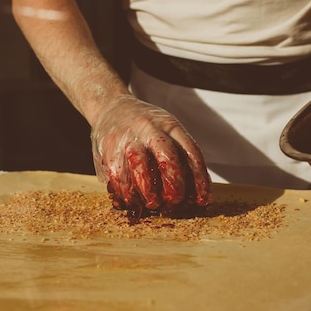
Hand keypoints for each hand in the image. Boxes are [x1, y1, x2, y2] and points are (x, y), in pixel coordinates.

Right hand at [91, 94, 210, 216]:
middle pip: (167, 156)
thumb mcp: (165, 128)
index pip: (190, 151)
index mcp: (169, 124)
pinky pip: (118, 176)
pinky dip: (127, 192)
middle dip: (174, 183)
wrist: (110, 106)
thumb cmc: (144, 125)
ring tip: (152, 203)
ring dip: (148, 191)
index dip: (199, 179)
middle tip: (175, 200)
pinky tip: (132, 198)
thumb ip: (178, 152)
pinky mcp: (108, 150)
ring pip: (140, 167)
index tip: (202, 199)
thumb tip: (194, 191)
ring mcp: (127, 139)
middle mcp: (149, 129)